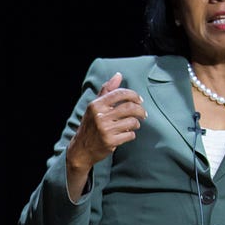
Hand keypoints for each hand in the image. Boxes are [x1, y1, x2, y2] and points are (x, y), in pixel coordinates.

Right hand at [64, 71, 145, 199]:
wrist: (81, 149)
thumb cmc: (90, 125)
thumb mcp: (95, 106)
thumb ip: (107, 90)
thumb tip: (118, 75)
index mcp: (96, 105)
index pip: (119, 94)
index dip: (133, 95)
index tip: (139, 100)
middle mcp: (100, 116)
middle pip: (129, 108)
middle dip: (140, 110)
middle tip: (143, 113)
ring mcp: (105, 129)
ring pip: (132, 122)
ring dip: (136, 123)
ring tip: (134, 125)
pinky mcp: (110, 142)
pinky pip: (130, 135)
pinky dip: (131, 134)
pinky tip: (127, 134)